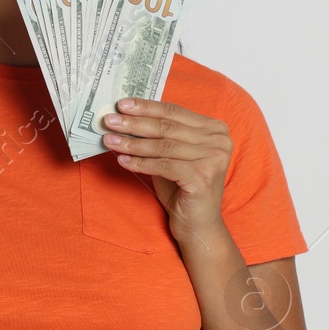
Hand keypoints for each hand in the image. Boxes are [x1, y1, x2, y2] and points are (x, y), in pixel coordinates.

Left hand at [100, 97, 229, 241]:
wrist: (198, 225)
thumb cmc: (182, 189)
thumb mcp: (171, 156)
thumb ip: (158, 136)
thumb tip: (125, 117)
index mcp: (215, 129)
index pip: (174, 112)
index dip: (146, 107)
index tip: (122, 104)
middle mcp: (219, 140)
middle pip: (167, 126)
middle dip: (135, 122)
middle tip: (110, 120)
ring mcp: (214, 158)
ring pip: (163, 146)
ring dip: (132, 143)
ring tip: (110, 140)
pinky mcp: (203, 176)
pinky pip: (163, 165)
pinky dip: (140, 163)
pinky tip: (122, 161)